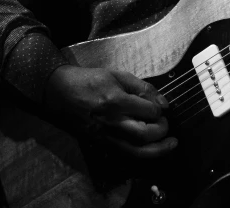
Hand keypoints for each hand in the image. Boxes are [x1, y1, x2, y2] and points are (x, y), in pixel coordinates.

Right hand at [44, 65, 177, 158]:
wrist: (58, 92)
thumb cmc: (88, 80)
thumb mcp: (117, 75)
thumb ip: (142, 88)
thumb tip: (163, 104)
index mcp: (115, 100)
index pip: (148, 111)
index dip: (160, 111)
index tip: (162, 108)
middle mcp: (110, 121)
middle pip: (144, 134)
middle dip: (161, 130)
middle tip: (165, 123)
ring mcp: (104, 135)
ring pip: (136, 150)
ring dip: (158, 149)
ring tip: (171, 143)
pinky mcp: (100, 143)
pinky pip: (125, 153)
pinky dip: (142, 154)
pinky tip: (153, 149)